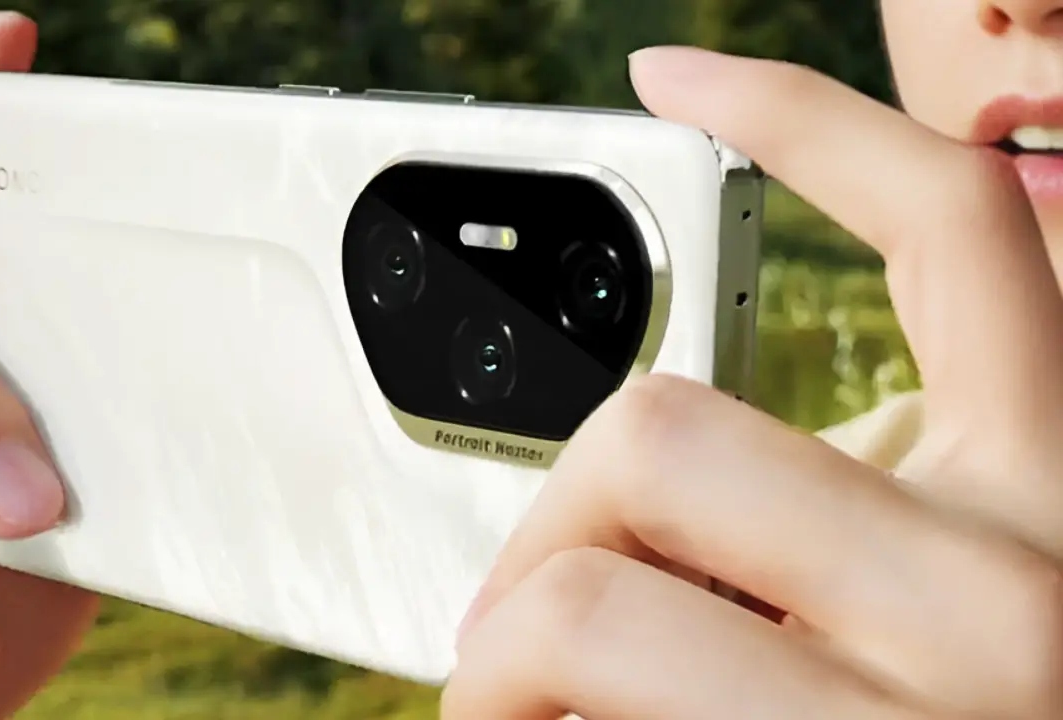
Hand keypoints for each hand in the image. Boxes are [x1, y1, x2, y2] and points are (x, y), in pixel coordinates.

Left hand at [442, 47, 1062, 719]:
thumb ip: (853, 508)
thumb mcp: (963, 593)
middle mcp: (1023, 582)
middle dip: (546, 519)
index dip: (808, 117)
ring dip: (502, 659)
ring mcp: (928, 709)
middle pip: (657, 433)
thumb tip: (659, 465)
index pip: (959, 224)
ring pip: (583, 598)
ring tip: (512, 713)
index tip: (672, 72)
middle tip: (514, 615)